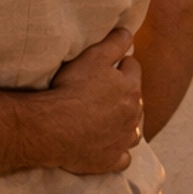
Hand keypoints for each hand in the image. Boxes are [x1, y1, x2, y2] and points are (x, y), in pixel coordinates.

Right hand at [40, 27, 142, 174]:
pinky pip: (124, 158)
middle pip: (136, 100)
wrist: (55, 127)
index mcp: (130, 88)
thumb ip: (114, 43)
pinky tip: (111, 147)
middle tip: (108, 91)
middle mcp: (133, 115)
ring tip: (113, 119)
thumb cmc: (73, 88)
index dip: (122, 63)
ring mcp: (123, 140)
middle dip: (126, 93)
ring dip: (127, 124)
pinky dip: (120, 152)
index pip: (133, 68)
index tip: (113, 64)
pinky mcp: (112, 160)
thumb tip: (128, 32)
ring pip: (135, 131)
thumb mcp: (93, 56)